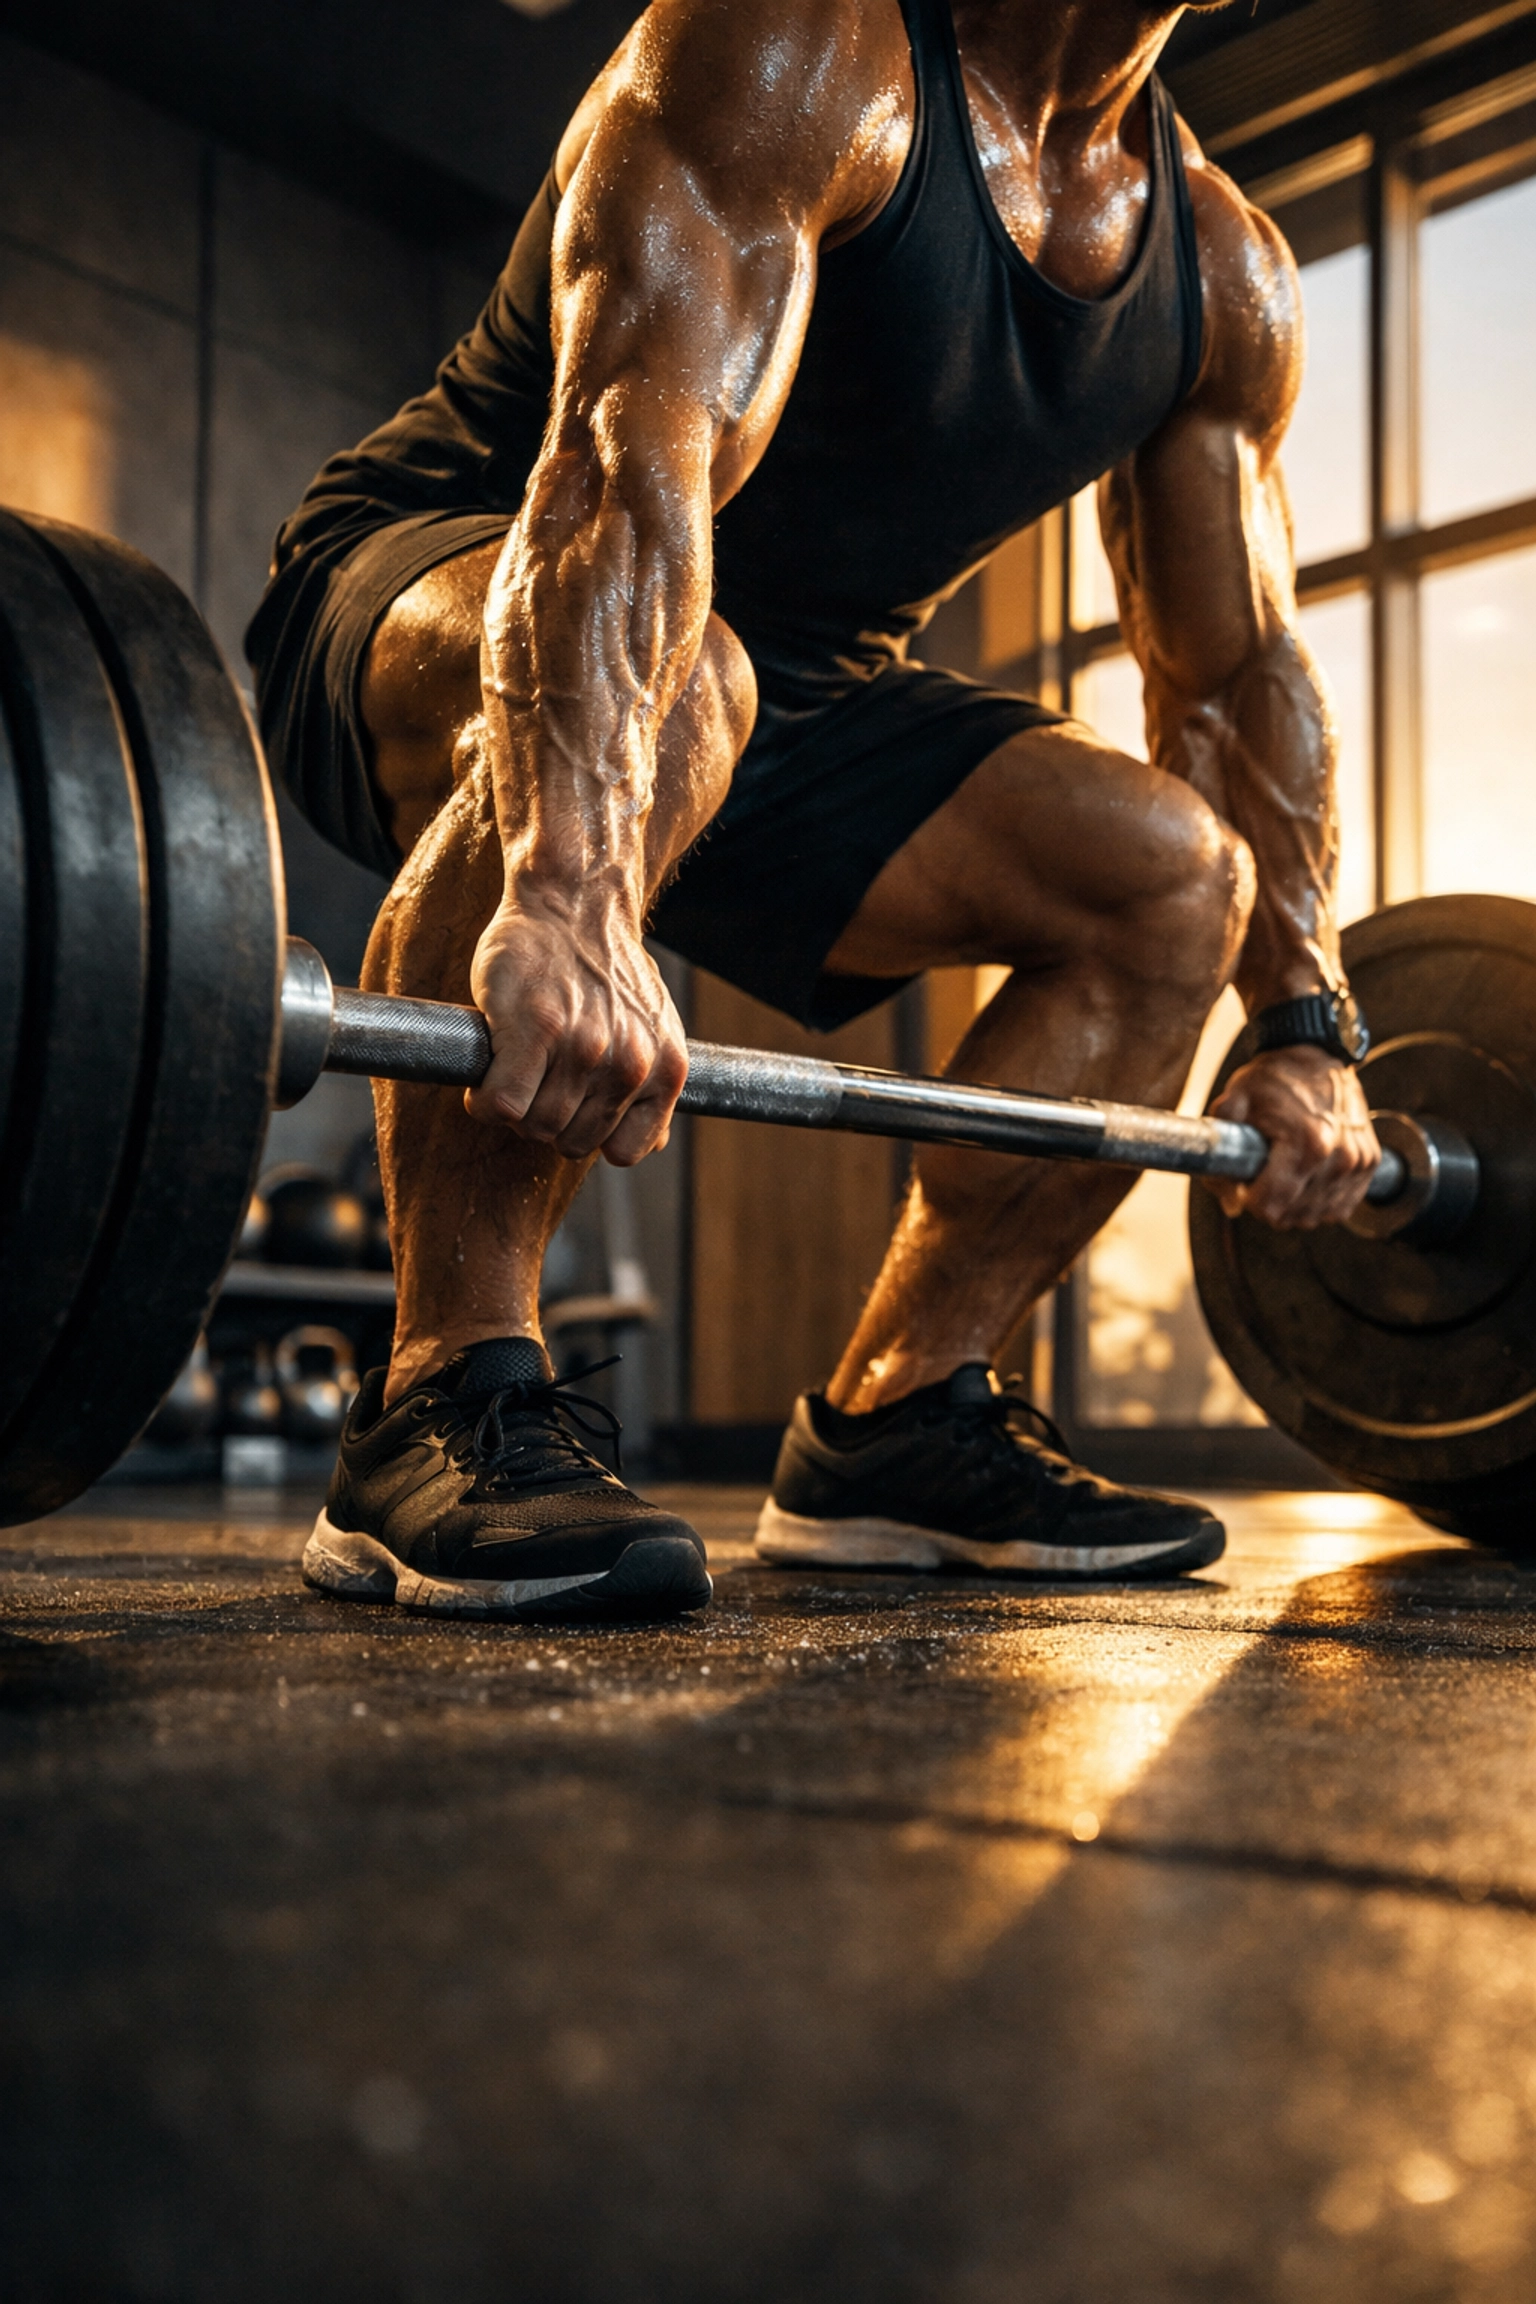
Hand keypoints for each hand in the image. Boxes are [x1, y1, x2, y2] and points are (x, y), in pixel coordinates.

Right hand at [465, 887, 686, 1163]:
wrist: (573, 900)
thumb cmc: (601, 965)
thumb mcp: (653, 1027)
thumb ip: (651, 1084)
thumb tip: (649, 1145)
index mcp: (665, 1070)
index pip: (624, 1153)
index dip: (590, 1134)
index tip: (571, 1104)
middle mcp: (631, 1065)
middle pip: (571, 1143)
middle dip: (545, 1119)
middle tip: (533, 1078)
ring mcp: (585, 1050)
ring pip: (533, 1126)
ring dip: (512, 1107)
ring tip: (513, 1066)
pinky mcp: (536, 1033)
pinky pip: (501, 1106)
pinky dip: (483, 1101)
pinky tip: (486, 1074)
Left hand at [1206, 1046, 1379, 1227]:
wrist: (1316, 1053)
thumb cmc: (1274, 1077)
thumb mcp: (1235, 1100)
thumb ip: (1221, 1150)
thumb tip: (1230, 1203)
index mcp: (1307, 1143)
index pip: (1270, 1206)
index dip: (1247, 1200)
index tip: (1244, 1184)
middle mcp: (1339, 1157)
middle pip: (1292, 1216)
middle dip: (1270, 1203)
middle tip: (1261, 1175)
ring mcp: (1358, 1162)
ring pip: (1317, 1216)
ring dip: (1295, 1205)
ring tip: (1283, 1175)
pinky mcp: (1370, 1163)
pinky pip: (1341, 1207)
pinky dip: (1320, 1201)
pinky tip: (1306, 1179)